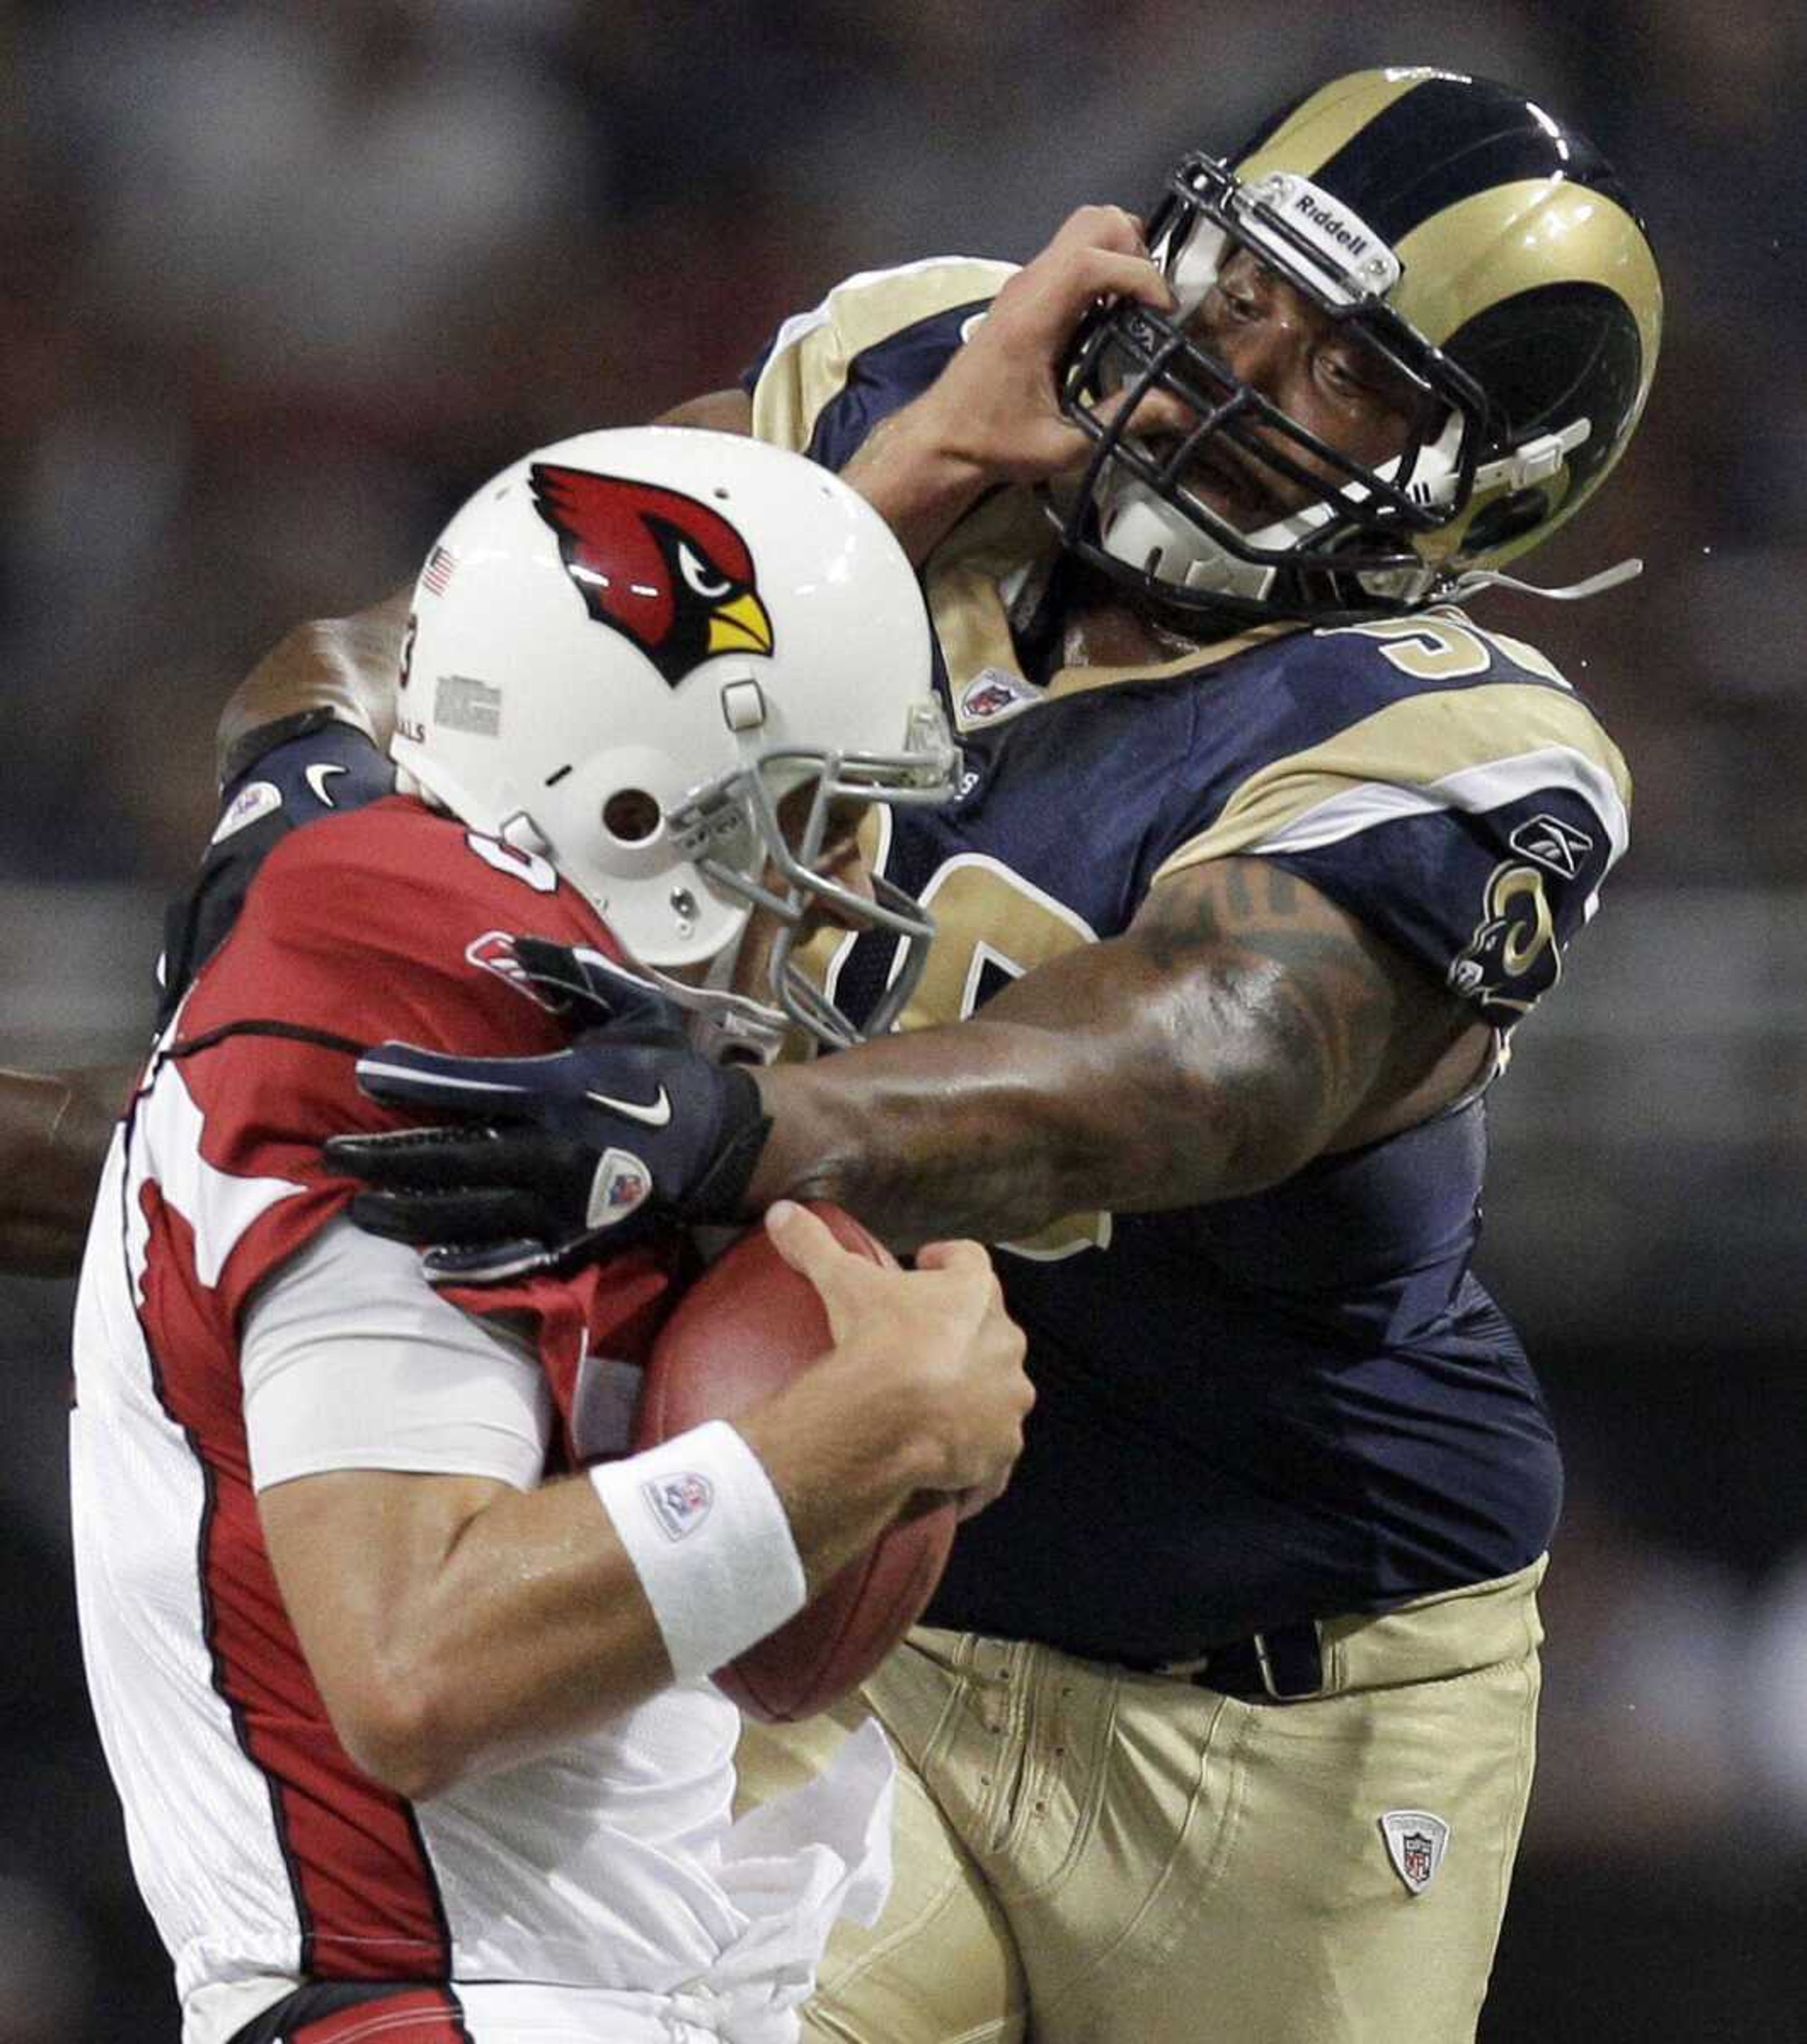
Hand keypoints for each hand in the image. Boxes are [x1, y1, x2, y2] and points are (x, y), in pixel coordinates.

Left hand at [324, 944, 769, 1282]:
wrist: (728, 1142)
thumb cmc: (670, 1071)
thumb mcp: (629, 1004)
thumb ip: (567, 973)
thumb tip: (506, 946)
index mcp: (558, 1088)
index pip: (462, 1085)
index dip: (407, 1078)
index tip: (365, 1071)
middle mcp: (549, 1150)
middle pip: (446, 1156)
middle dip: (382, 1156)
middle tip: (332, 1154)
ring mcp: (560, 1202)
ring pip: (465, 1212)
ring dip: (406, 1210)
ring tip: (361, 1206)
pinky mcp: (577, 1239)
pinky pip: (510, 1258)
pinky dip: (467, 1265)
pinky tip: (426, 1262)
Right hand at [764, 1201, 1032, 1519]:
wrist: (890, 1419)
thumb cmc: (874, 1340)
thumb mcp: (841, 1283)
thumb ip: (814, 1243)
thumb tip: (781, 1210)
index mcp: (975, 1294)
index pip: (970, 1260)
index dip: (947, 1260)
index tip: (924, 1263)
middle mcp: (1005, 1342)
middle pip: (989, 1327)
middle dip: (962, 1333)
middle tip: (921, 1342)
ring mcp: (1008, 1400)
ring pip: (998, 1390)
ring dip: (976, 1391)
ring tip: (935, 1402)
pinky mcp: (1001, 1448)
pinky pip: (994, 1449)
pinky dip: (976, 1449)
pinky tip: (950, 1451)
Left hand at [843, 207, 1191, 562]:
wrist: (940, 440)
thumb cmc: (994, 444)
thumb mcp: (1064, 443)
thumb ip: (1124, 420)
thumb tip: (1183, 409)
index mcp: (1033, 316)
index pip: (1094, 260)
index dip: (1140, 275)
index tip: (1165, 312)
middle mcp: (1028, 285)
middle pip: (1092, 222)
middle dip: (1133, 250)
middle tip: (1148, 300)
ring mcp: (1023, 283)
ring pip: (1082, 229)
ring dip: (1118, 252)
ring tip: (1134, 302)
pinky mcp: (1024, 292)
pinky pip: (1071, 253)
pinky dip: (1101, 265)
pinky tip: (1110, 311)